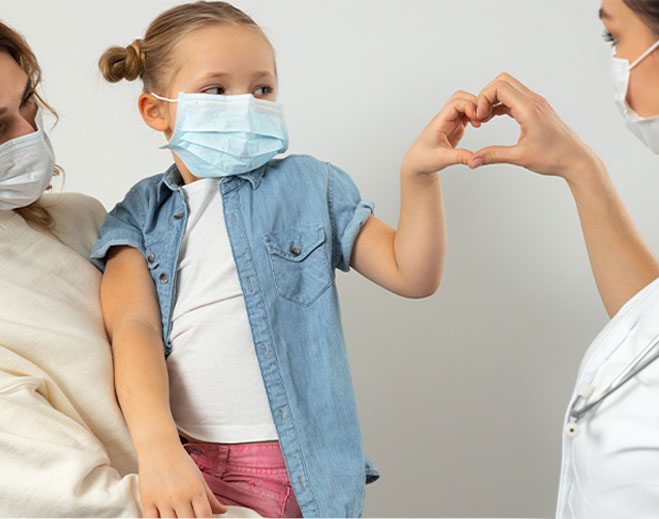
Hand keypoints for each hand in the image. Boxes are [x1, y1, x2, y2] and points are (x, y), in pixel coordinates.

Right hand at [138, 441, 227, 517]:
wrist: (159, 448)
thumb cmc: (180, 463)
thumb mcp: (199, 479)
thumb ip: (210, 498)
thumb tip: (223, 511)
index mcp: (196, 491)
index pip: (205, 517)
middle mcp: (180, 497)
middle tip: (189, 516)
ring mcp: (163, 500)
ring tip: (178, 515)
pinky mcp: (147, 501)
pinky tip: (162, 518)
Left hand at [401, 90, 480, 174]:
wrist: (417, 163)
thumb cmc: (424, 159)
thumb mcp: (443, 159)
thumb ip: (460, 157)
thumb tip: (476, 159)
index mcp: (439, 122)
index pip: (455, 103)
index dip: (468, 106)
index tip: (477, 117)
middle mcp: (445, 118)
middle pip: (461, 98)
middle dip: (475, 104)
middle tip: (482, 118)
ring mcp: (450, 121)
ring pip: (465, 104)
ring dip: (475, 109)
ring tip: (481, 122)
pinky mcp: (455, 126)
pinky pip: (466, 114)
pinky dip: (474, 115)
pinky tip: (478, 125)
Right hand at [470, 73, 601, 181]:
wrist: (576, 160)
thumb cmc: (555, 157)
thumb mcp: (520, 157)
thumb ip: (494, 156)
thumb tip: (473, 160)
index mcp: (529, 109)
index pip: (500, 88)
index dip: (483, 99)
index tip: (479, 116)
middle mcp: (534, 101)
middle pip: (502, 81)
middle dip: (486, 95)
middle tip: (480, 115)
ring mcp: (536, 103)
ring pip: (508, 87)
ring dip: (493, 99)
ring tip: (485, 118)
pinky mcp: (537, 109)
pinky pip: (514, 97)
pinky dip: (501, 104)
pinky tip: (494, 117)